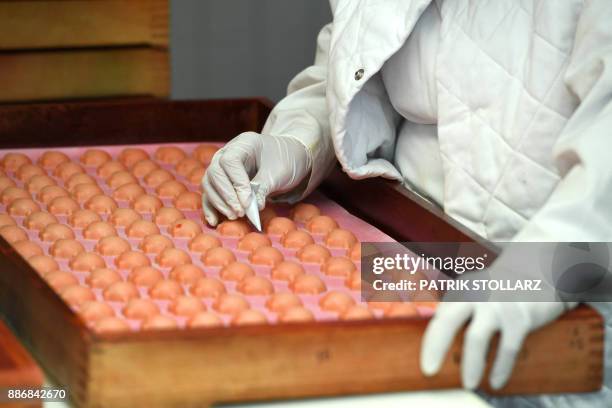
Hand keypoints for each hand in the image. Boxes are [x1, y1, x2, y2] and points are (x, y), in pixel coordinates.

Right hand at [202, 132, 310, 224]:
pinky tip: (214, 221)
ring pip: (209, 183)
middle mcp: (227, 151)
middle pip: (215, 172)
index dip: (236, 183)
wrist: (288, 157)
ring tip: (234, 216)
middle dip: (226, 196)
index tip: (247, 202)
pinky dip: (211, 207)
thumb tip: (252, 208)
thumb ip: (263, 188)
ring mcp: (221, 165)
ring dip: (219, 203)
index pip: (230, 161)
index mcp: (244, 143)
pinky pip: (210, 193)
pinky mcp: (220, 180)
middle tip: (240, 213)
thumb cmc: (285, 161)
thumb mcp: (279, 173)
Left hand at [420, 301, 574, 389]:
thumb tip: (435, 339)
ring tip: (469, 384)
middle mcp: (475, 295)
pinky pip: (507, 348)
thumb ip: (455, 312)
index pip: (439, 319)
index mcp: (460, 291)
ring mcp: (496, 305)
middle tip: (429, 371)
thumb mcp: (474, 293)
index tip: (427, 366)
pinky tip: (495, 382)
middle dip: (436, 346)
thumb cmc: (498, 292)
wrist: (536, 274)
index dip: (430, 343)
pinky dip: (500, 368)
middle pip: (448, 321)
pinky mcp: (519, 318)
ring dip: (471, 364)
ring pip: (476, 338)